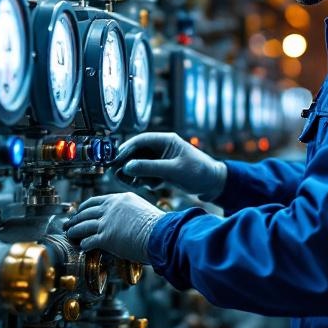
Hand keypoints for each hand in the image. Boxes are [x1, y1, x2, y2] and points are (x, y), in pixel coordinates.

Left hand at [63, 192, 163, 263]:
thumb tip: (125, 222)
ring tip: (70, 234)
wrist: (161, 235)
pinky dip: (84, 243)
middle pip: (86, 212)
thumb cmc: (159, 226)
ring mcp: (107, 222)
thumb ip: (129, 212)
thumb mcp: (142, 210)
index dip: (85, 207)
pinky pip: (89, 240)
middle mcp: (111, 207)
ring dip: (75, 231)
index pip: (96, 200)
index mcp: (120, 198)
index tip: (80, 211)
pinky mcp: (106, 237)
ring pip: (83, 225)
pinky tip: (83, 246)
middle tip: (69, 223)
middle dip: (76, 218)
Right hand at [112, 132, 226, 199]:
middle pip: (136, 153)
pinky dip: (144, 180)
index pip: (139, 141)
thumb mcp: (173, 170)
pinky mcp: (162, 171)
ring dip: (135, 174)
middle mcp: (161, 148)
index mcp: (165, 140)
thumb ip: (150, 168)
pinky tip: (152, 186)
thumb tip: (127, 166)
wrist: (213, 185)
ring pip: (139, 165)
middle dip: (127, 164)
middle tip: (117, 175)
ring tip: (134, 183)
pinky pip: (146, 174)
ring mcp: (161, 159)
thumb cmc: (198, 172)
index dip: (125, 150)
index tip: (114, 161)